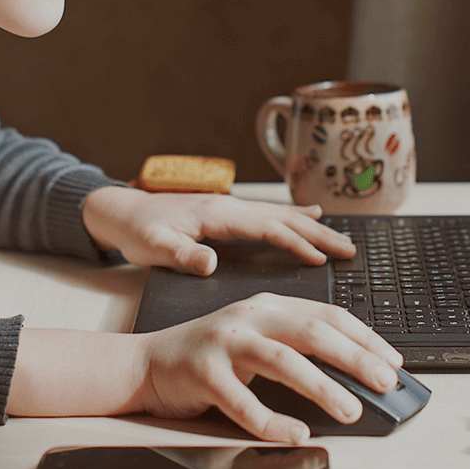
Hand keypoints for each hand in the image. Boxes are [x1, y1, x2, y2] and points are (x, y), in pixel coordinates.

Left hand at [82, 185, 354, 273]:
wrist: (119, 211)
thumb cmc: (135, 230)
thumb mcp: (151, 247)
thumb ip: (180, 254)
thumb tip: (209, 262)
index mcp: (218, 214)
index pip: (267, 228)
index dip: (296, 243)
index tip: (322, 258)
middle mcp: (230, 206)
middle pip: (285, 218)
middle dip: (319, 234)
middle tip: (350, 251)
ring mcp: (231, 207)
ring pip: (282, 215)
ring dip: (313, 227)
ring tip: (343, 241)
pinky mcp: (228, 213)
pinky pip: (270, 215)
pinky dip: (295, 217)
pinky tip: (311, 215)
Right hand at [131, 292, 403, 442]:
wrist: (144, 363)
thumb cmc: (208, 358)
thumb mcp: (257, 343)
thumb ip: (296, 351)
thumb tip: (354, 380)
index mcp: (269, 307)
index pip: (328, 315)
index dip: (365, 338)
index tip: (394, 361)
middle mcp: (249, 318)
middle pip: (313, 332)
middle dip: (355, 358)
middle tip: (385, 382)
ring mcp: (225, 343)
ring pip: (283, 360)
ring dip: (322, 387)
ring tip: (350, 409)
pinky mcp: (202, 372)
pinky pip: (242, 400)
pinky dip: (272, 420)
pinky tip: (297, 433)